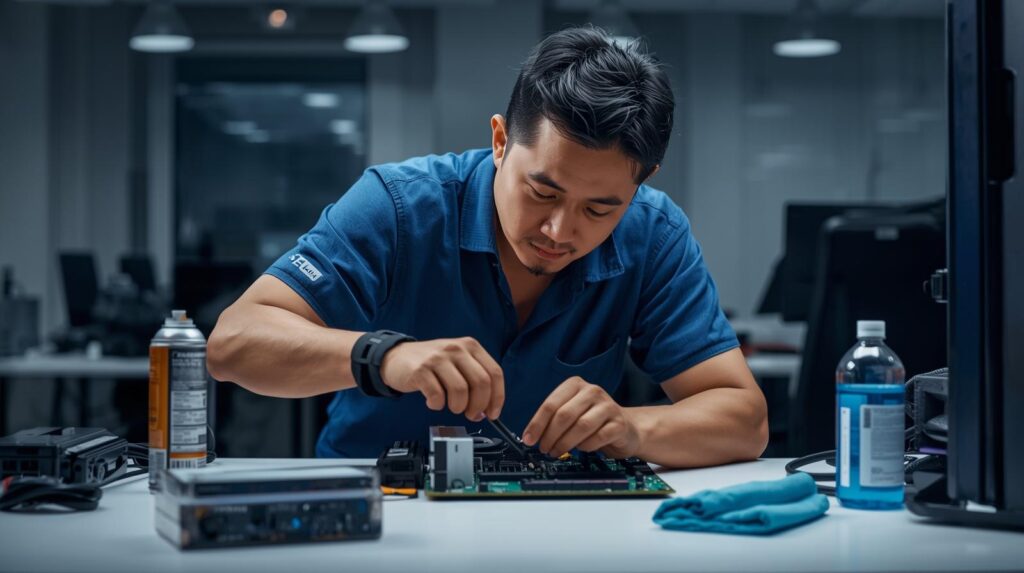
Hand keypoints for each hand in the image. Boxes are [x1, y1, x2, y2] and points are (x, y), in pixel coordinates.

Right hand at [378, 337, 503, 420]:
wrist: (395, 358)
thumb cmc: (431, 364)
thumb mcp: (457, 362)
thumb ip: (474, 381)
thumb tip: (487, 410)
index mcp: (470, 346)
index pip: (494, 373)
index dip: (497, 397)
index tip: (493, 413)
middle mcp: (456, 349)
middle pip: (481, 383)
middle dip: (479, 405)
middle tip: (471, 414)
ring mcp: (437, 358)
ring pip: (461, 391)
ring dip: (458, 407)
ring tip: (451, 406)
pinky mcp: (420, 370)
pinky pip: (437, 395)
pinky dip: (437, 405)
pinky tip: (433, 402)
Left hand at [521, 377, 640, 457]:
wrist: (625, 428)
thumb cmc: (592, 421)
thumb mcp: (571, 413)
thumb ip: (552, 419)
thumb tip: (531, 435)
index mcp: (575, 385)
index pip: (551, 404)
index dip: (537, 424)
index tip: (528, 439)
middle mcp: (592, 391)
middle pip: (564, 415)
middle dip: (550, 436)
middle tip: (543, 449)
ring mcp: (608, 406)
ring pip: (581, 426)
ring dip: (564, 443)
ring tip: (556, 452)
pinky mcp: (619, 423)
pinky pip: (597, 438)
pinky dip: (585, 447)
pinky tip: (581, 449)